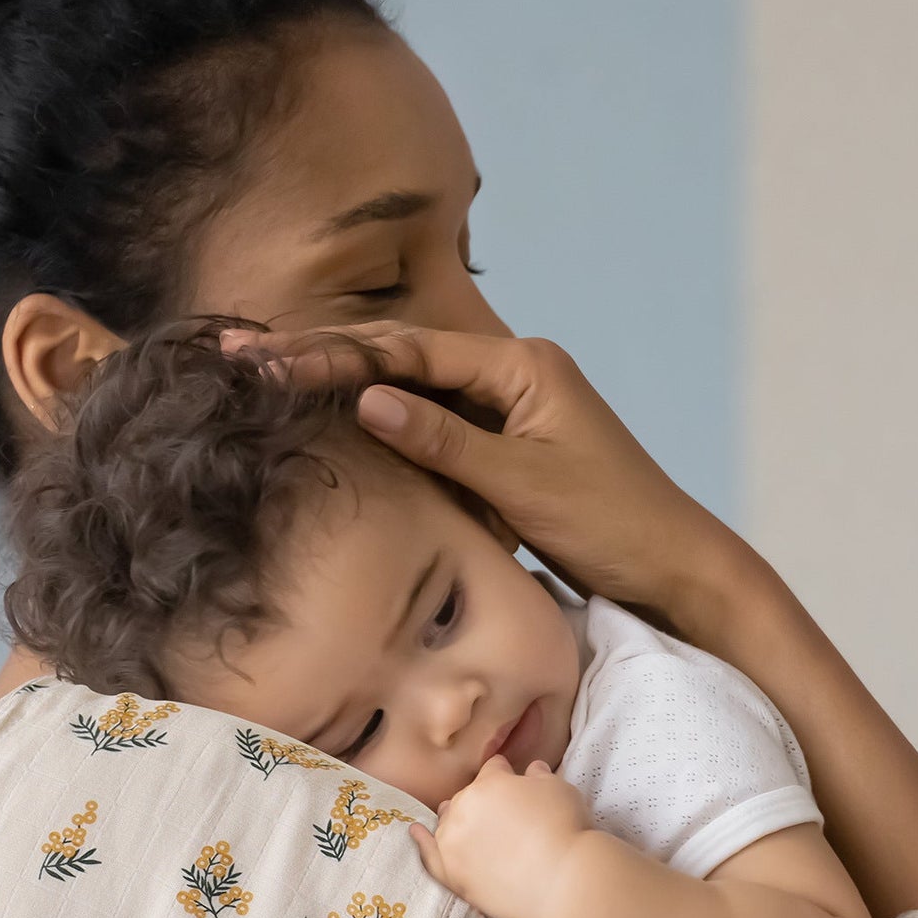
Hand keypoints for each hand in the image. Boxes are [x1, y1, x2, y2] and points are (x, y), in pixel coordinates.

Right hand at [219, 321, 739, 623]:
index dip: (334, 355)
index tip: (266, 360)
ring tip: (267, 379)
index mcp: (522, 366)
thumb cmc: (613, 522)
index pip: (410, 351)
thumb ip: (444, 441)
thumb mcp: (523, 483)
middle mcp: (512, 375)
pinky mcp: (506, 448)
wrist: (672, 567)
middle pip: (404, 361)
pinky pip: (436, 429)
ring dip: (346, 389)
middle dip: (325, 359)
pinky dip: (386, 429)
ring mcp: (509, 410)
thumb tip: (364, 399)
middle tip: (244, 357)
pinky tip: (335, 425)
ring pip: (414, 393)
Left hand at [407, 754, 593, 917]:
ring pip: (447, 822)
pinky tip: (415, 832)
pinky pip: (429, 855)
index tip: (514, 781)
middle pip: (467, 796)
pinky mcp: (452, 874)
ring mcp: (454, 842)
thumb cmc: (566, 829)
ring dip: (455, 819)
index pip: (493, 769)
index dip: (505, 774)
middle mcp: (465, 807)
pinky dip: (421, 842)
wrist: (563, 880)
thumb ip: (540, 776)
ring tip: (465, 825)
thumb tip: (533, 768)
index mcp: (490, 782)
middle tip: (501, 814)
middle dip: (481, 799)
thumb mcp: (560, 789)